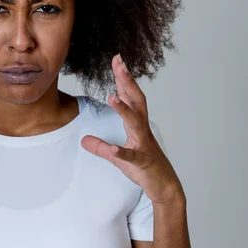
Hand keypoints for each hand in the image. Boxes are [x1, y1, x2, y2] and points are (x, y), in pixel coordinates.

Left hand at [80, 54, 183, 205]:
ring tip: (111, 97)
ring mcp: (144, 144)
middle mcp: (142, 130)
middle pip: (136, 101)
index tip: (117, 60)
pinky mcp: (142, 161)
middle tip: (120, 63)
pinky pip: (131, 155)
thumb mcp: (118, 157)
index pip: (129, 97)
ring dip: (124, 110)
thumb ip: (101, 147)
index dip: (123, 79)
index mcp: (137, 125)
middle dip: (127, 82)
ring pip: (135, 123)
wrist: (164, 187)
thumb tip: (83, 140)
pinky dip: (122, 151)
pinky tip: (113, 148)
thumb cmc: (144, 168)